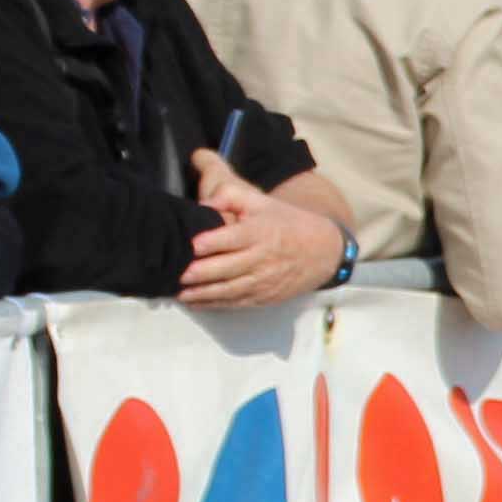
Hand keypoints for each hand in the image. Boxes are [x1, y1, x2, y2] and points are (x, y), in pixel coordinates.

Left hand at [178, 151, 335, 307]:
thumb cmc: (286, 223)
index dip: (213, 242)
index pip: (234, 238)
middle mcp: (262, 259)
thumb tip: (204, 205)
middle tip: (179, 273)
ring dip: (203, 293)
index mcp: (261, 232)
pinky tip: (195, 302)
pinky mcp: (264, 297)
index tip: (194, 244)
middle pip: (228, 268)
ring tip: (180, 293)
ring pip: (229, 289)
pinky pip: (236, 303)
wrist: (323, 252)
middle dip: (202, 272)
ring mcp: (264, 281)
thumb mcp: (263, 202)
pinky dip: (214, 304)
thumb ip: (231, 196)